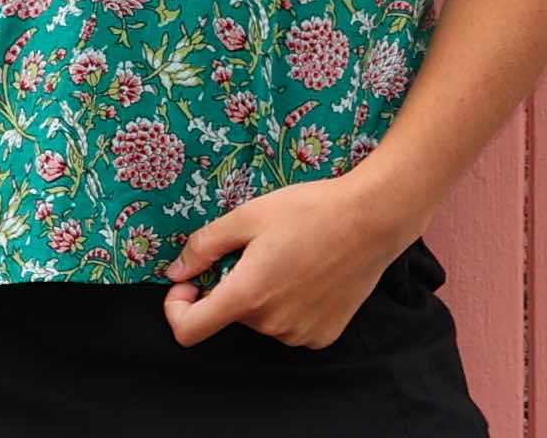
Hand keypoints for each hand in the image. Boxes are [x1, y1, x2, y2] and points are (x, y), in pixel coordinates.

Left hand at [160, 171, 414, 349]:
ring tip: (286, 255)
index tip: (190, 282)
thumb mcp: (248, 216)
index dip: (178, 307)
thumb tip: (175, 273)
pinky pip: (288, 325)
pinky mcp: (323, 335)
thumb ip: (205, 246)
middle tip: (254, 247)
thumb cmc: (308, 210)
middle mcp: (272, 325)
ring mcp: (299, 334)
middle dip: (230, 284)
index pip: (189, 330)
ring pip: (260, 318)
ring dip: (260, 293)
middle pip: (229, 314)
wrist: (370, 220)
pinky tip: (306, 272)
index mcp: (248, 295)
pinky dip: (286, 303)